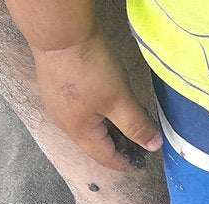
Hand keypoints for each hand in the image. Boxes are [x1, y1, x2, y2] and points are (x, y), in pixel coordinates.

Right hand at [32, 31, 162, 170]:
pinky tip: (105, 108)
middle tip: (137, 147)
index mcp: (79, 131)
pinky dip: (95, 117)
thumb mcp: (120, 99)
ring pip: (85, 127)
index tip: (140, 167)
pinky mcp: (55, 88)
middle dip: (116, 148)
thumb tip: (153, 146)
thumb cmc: (89, 67)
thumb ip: (137, 125)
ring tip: (125, 129)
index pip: (105, 157)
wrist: (59, 32)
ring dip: (106, 132)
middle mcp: (64, 122)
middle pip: (94, 144)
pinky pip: (78, 112)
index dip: (124, 164)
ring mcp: (57, 104)